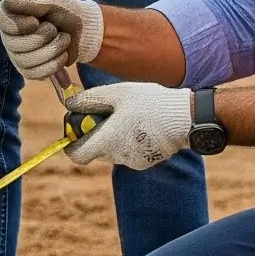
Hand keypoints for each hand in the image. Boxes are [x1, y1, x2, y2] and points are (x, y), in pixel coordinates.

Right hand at [0, 0, 101, 84]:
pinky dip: (54, 64)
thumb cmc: (63, 9)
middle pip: (14, 43)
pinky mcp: (28, 70)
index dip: (17, 24)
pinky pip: (36, 73)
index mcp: (10, 13)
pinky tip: (62, 54)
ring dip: (52, 49)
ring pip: (26, 60)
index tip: (35, 22)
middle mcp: (9, 35)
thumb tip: (9, 4)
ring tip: (64, 39)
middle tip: (54, 29)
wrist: (81, 29)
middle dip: (42, 36)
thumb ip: (32, 2)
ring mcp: (17, 55)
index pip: (0, 19)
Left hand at [64, 82, 193, 170]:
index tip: (78, 127)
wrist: (185, 118)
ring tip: (128, 116)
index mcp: (107, 141)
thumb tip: (69, 104)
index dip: (72, 143)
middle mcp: (118, 157)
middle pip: (94, 150)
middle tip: (106, 113)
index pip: (77, 155)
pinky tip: (141, 125)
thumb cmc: (149, 103)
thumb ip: (89, 99)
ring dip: (112, 137)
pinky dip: (128, 141)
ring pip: (111, 151)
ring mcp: (133, 161)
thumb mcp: (116, 93)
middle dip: (94, 134)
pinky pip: (127, 152)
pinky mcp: (145, 162)